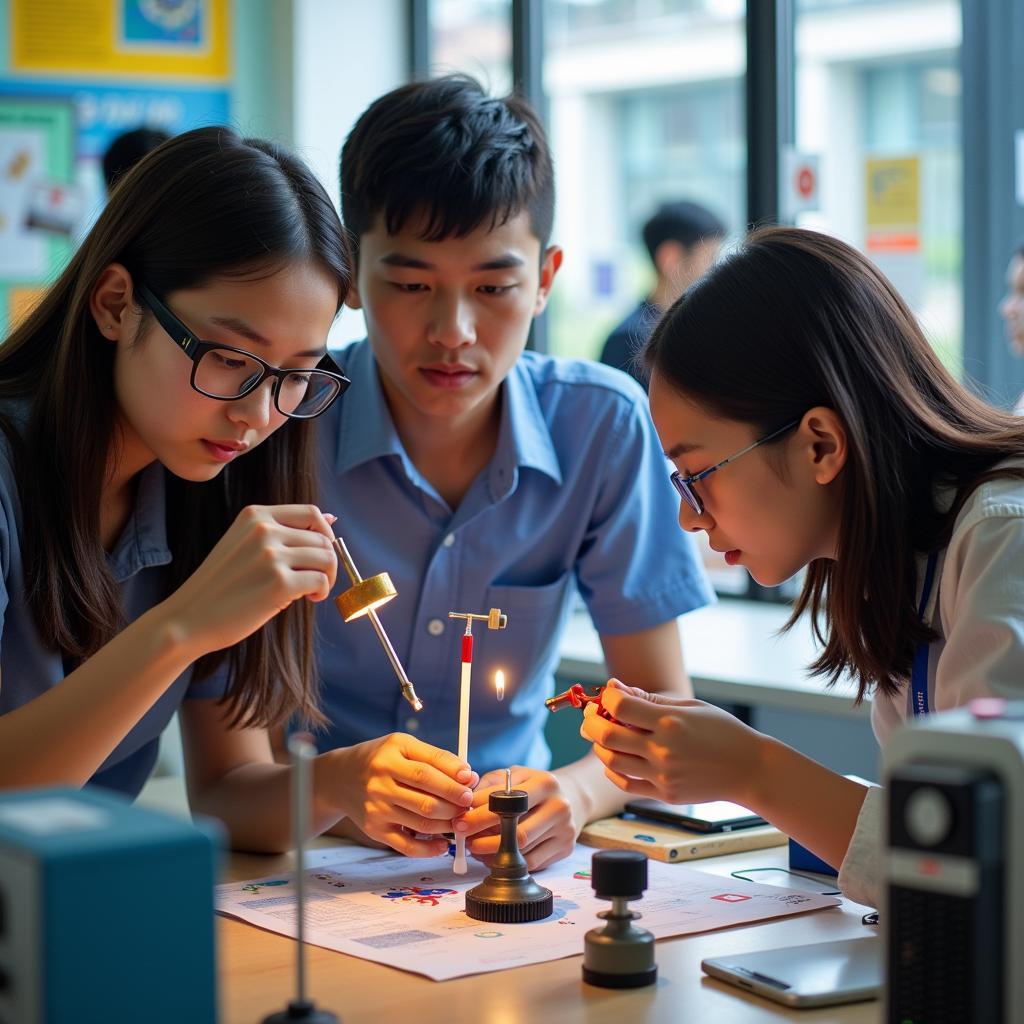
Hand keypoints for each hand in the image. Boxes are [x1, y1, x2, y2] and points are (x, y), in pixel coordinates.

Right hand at [160, 504, 336, 655]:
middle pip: (322, 539)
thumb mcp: (245, 544)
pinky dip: (321, 592)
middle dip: (328, 561)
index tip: (321, 552)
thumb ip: (284, 531)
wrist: (188, 618)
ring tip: (311, 591)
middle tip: (316, 580)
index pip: (311, 512)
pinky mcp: (279, 583)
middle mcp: (264, 530)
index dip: (325, 533)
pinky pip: (320, 581)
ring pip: (327, 558)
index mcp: (255, 516)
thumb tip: (332, 519)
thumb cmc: (220, 586)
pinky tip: (308, 599)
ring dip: (327, 577)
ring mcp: (271, 556)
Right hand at [326, 734, 477, 857]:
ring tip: (461, 819)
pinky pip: (406, 846)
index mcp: (391, 754)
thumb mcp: (404, 746)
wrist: (340, 778)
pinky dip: (429, 849)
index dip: (454, 777)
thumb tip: (468, 777)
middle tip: (469, 803)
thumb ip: (436, 758)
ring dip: (448, 824)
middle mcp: (381, 781)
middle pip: (426, 798)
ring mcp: (377, 808)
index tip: (471, 781)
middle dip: (455, 803)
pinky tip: (443, 844)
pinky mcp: (375, 830)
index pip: (427, 769)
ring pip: (421, 822)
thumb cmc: (381, 759)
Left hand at [457, 766, 579, 870]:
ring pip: (523, 851)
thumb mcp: (514, 775)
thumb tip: (465, 803)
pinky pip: (531, 863)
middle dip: (484, 838)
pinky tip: (494, 855)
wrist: (570, 797)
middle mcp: (559, 806)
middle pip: (518, 833)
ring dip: (492, 853)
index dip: (480, 814)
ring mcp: (565, 830)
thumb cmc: (533, 786)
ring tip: (476, 847)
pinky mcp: (565, 848)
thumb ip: (490, 785)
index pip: (509, 803)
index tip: (460, 820)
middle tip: (464, 839)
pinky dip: (508, 863)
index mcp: (546, 783)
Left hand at [580, 679, 763, 805]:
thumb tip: (615, 687)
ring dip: (599, 746)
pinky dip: (613, 770)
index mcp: (671, 723)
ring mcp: (663, 776)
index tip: (608, 694)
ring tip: (601, 736)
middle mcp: (663, 750)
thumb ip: (650, 699)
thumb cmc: (722, 732)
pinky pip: (626, 784)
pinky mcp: (665, 795)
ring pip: (612, 762)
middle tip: (591, 715)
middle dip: (592, 722)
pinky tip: (615, 759)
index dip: (607, 698)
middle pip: (608, 736)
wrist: (750, 770)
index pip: (621, 707)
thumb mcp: (690, 706)